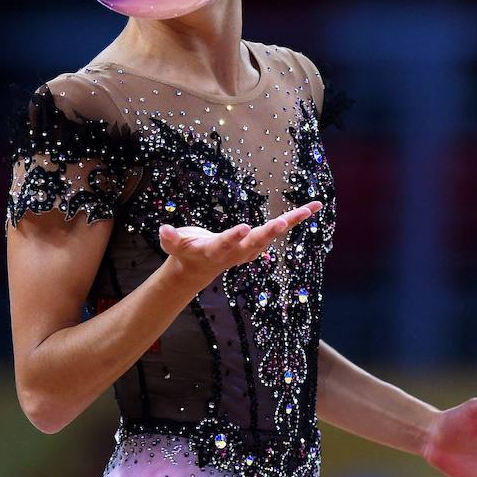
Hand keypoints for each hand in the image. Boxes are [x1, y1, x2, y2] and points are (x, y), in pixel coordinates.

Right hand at [159, 200, 322, 290]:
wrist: (198, 269)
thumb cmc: (185, 252)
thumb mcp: (173, 246)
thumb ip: (170, 238)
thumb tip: (164, 229)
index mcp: (215, 250)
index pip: (225, 244)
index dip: (234, 237)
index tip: (244, 227)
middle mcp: (237, 251)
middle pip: (255, 243)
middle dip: (268, 233)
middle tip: (281, 223)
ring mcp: (250, 248)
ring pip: (272, 233)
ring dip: (290, 222)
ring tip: (309, 209)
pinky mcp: (258, 240)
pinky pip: (280, 227)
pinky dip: (295, 217)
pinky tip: (312, 207)